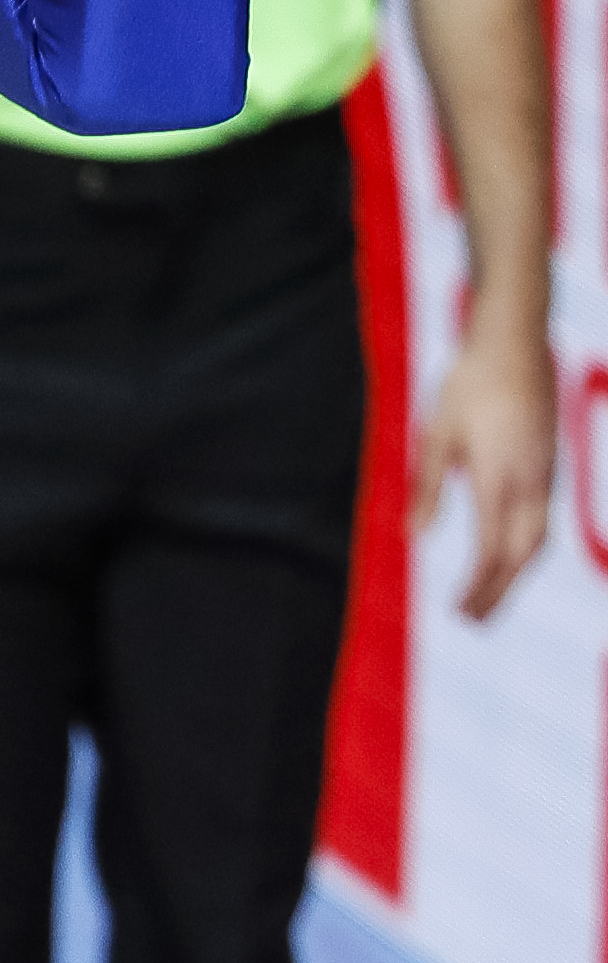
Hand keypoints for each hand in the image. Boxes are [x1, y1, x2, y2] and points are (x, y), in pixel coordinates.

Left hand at [411, 319, 556, 620]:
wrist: (514, 341)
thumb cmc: (469, 384)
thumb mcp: (436, 436)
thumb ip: (426, 489)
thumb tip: (414, 537)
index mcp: (499, 477)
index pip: (493, 550)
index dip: (478, 587)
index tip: (458, 612)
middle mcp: (530, 480)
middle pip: (523, 554)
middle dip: (499, 591)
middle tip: (472, 621)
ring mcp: (545, 471)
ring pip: (538, 538)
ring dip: (513, 574)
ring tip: (486, 598)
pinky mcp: (549, 462)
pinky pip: (542, 517)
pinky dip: (524, 547)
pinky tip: (505, 558)